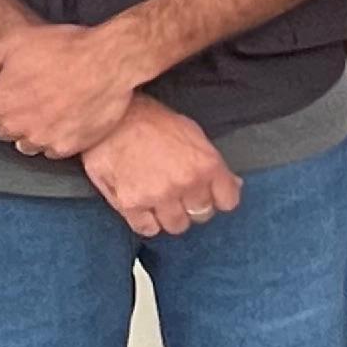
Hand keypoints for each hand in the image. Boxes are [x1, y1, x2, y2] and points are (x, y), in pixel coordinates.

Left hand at [0, 15, 144, 158]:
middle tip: (34, 96)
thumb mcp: (13, 43)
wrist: (110, 60)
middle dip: (12, 117)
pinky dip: (56, 139)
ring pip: (26, 145)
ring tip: (52, 108)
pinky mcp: (67, 148)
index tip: (10, 91)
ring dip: (33, 131)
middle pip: (3, 131)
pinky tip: (68, 118)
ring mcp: (42, 140)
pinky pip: (52, 151)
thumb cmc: (62, 46)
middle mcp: (16, 126)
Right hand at [82, 100, 243, 239]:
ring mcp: (159, 195)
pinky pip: (147, 229)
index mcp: (206, 163)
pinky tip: (143, 208)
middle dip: (194, 206)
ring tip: (161, 200)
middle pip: (202, 214)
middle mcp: (186, 183)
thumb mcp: (192, 133)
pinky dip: (146, 222)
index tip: (210, 195)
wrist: (113, 117)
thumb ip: (212, 164)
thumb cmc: (152, 120)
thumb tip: (233, 184)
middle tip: (181, 194)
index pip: (228, 201)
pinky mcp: (132, 203)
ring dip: (171, 216)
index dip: (219, 198)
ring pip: (177, 225)